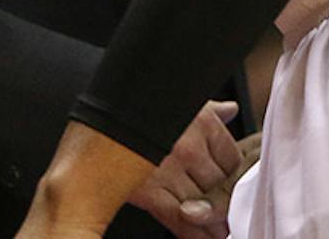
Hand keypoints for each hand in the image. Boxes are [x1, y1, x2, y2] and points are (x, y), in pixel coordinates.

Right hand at [127, 101, 240, 237]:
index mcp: (202, 122)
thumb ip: (208, 110)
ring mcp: (169, 171)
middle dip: (222, 201)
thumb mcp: (179, 102)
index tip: (228, 184)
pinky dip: (191, 233)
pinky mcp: (147, 193)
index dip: (231, 176)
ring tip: (216, 230)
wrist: (96, 124)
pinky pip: (178, 219)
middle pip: (219, 185)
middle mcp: (188, 147)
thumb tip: (229, 110)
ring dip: (210, 221)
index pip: (232, 160)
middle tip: (226, 214)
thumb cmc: (137, 110)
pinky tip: (198, 235)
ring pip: (203, 205)